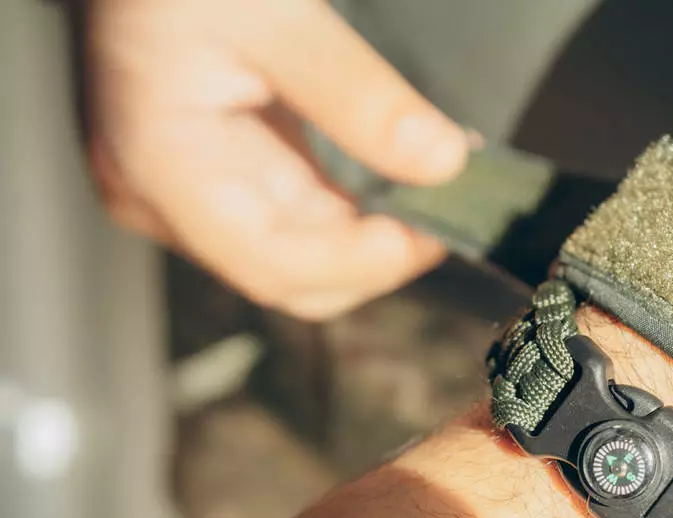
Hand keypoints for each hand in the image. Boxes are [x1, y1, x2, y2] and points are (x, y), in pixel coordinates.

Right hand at [87, 0, 468, 318]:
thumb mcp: (274, 15)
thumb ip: (358, 95)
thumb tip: (441, 163)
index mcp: (161, 167)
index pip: (272, 262)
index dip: (359, 263)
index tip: (430, 235)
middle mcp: (163, 196)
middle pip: (289, 273)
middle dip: (374, 257)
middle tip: (446, 217)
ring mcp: (187, 188)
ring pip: (299, 248)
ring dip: (371, 231)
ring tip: (432, 190)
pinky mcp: (214, 169)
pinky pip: (293, 211)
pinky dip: (352, 202)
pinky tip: (397, 173)